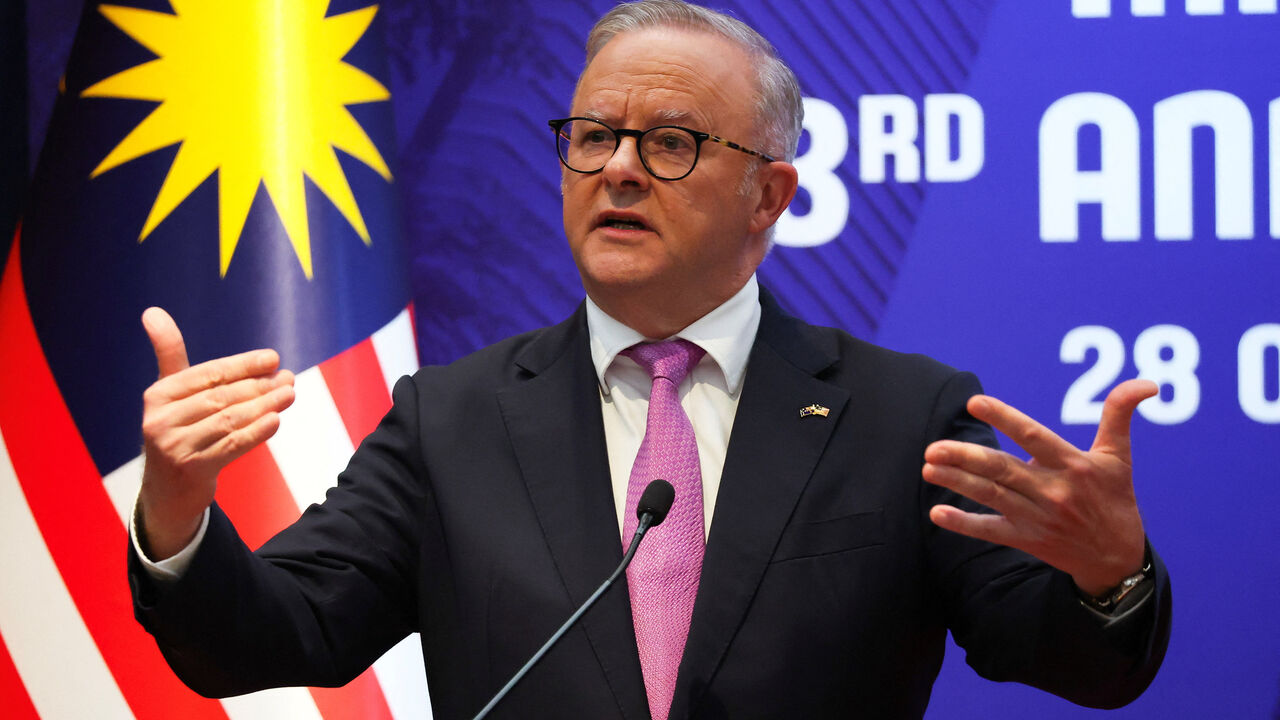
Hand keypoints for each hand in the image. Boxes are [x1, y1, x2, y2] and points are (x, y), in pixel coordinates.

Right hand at [137, 307, 294, 559]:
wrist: (167, 492)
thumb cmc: (178, 430)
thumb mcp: (171, 394)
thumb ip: (169, 354)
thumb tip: (152, 311)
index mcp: (158, 395)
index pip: (207, 374)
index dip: (242, 365)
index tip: (273, 358)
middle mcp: (160, 420)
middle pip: (221, 397)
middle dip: (259, 386)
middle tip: (288, 378)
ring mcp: (174, 447)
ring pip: (229, 421)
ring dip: (264, 406)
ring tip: (290, 394)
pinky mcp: (191, 470)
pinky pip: (231, 447)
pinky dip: (256, 433)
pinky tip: (276, 420)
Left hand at [922, 379, 1157, 596]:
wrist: (1118, 559)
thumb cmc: (1114, 498)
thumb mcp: (1119, 456)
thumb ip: (1120, 415)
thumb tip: (1148, 383)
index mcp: (1073, 465)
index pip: (1034, 437)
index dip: (1005, 419)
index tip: (974, 403)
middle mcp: (1054, 491)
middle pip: (1004, 470)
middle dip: (966, 458)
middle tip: (933, 447)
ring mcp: (1038, 517)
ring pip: (991, 497)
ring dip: (957, 482)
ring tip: (928, 466)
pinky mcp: (1027, 540)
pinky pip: (991, 531)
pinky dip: (964, 523)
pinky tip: (937, 512)